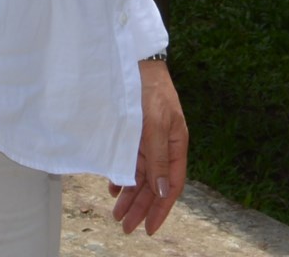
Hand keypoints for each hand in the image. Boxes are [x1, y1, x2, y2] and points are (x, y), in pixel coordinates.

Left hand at [111, 56, 187, 234]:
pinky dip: (122, 177)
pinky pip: (130, 163)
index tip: (149, 228)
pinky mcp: (134, 135)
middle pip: (153, 185)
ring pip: (140, 177)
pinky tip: (113, 188)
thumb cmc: (150, 89)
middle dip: (140, 207)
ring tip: (117, 214)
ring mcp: (148, 142)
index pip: (171, 185)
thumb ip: (157, 158)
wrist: (135, 61)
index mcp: (176, 145)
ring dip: (129, 196)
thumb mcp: (155, 124)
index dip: (160, 208)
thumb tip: (161, 190)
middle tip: (125, 227)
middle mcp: (163, 147)